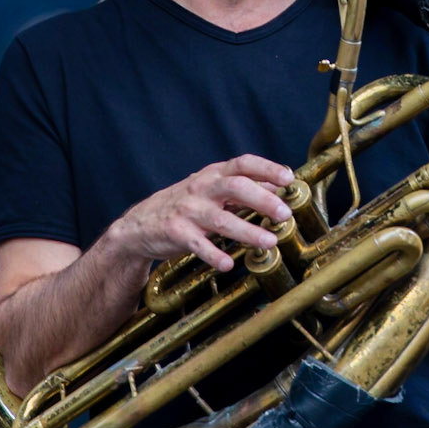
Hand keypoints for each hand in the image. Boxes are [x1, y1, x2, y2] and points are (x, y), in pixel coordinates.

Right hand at [110, 155, 295, 274]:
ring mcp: (188, 210)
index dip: (267, 168)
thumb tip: (276, 188)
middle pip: (235, 187)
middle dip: (263, 200)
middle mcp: (201, 188)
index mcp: (212, 175)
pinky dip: (214, 254)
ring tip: (269, 242)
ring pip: (221, 219)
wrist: (140, 224)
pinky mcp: (175, 233)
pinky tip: (228, 264)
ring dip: (248, 231)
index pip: (242, 163)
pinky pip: (198, 244)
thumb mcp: (210, 190)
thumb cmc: (184, 205)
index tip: (288, 178)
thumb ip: (241, 188)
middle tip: (284, 214)